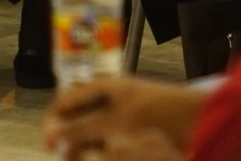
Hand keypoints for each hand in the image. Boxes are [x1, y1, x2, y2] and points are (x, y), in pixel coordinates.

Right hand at [43, 78, 201, 159]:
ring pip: (89, 132)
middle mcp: (107, 98)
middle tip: (65, 158)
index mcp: (101, 87)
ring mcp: (119, 114)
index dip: (52, 123)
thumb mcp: (111, 122)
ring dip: (81, 147)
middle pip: (75, 118)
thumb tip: (51, 134)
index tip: (49, 147)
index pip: (65, 101)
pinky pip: (104, 139)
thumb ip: (79, 128)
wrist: (191, 120)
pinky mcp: (129, 130)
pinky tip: (96, 156)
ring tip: (79, 159)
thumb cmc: (151, 114)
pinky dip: (97, 149)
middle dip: (66, 138)